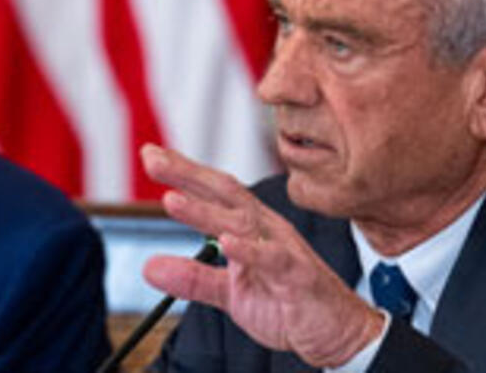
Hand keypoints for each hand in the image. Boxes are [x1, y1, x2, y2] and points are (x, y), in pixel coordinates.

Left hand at [141, 144, 384, 367]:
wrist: (337, 331)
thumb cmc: (287, 302)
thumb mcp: (230, 293)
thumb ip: (192, 278)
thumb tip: (148, 267)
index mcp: (250, 227)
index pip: (213, 192)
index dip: (183, 172)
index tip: (150, 154)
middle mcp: (265, 229)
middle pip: (224, 193)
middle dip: (187, 174)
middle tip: (152, 158)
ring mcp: (283, 248)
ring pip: (241, 222)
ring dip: (205, 212)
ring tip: (172, 200)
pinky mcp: (298, 276)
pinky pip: (273, 259)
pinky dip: (250, 251)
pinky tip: (227, 243)